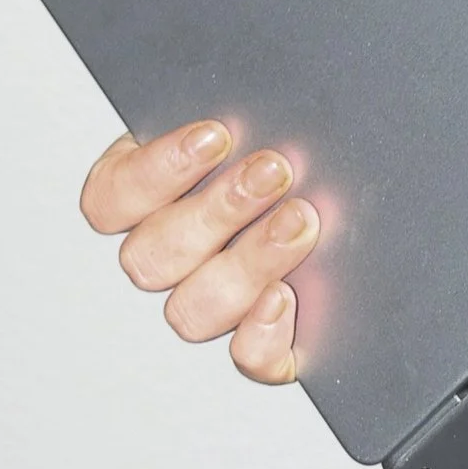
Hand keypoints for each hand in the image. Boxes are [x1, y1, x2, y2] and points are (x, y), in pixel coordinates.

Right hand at [80, 120, 319, 382]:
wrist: (355, 184)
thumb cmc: (290, 138)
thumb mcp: (253, 111)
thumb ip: (239, 111)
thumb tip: (246, 109)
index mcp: (147, 196)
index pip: (113, 197)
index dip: (156, 171)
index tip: (215, 136)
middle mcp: (169, 258)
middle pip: (154, 256)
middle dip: (217, 210)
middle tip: (272, 171)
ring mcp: (209, 303)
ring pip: (193, 308)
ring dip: (247, 262)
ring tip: (298, 220)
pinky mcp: (260, 341)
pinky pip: (247, 359)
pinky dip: (260, 336)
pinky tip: (283, 298)